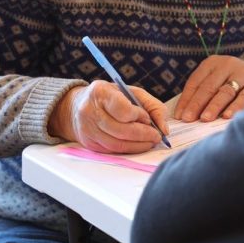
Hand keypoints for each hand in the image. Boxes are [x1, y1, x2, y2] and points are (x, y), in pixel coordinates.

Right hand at [48, 81, 168, 153]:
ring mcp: (87, 128)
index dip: (138, 116)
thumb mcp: (132, 92)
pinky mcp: (88, 142)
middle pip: (121, 130)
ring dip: (138, 145)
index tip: (147, 118)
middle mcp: (89, 110)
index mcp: (100, 92)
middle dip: (143, 135)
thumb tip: (164, 129)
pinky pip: (112, 150)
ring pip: (117, 144)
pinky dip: (129, 150)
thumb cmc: (111, 97)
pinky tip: (137, 145)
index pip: (122, 109)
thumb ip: (153, 106)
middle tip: (157, 136)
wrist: (79, 106)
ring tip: (150, 142)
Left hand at [175, 55, 243, 121]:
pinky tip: (227, 116)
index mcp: (212, 63)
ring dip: (213, 106)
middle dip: (196, 104)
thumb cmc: (234, 83)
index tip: (179, 116)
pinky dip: (235, 107)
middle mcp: (227, 64)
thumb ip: (204, 94)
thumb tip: (186, 115)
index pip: (195, 82)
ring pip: (225, 91)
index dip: (186, 99)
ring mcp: (243, 73)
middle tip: (188, 119)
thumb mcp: (218, 80)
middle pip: (208, 87)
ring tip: (205, 118)